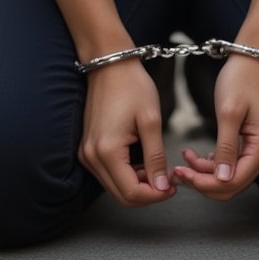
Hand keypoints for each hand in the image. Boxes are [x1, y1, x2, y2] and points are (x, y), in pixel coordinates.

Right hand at [79, 60, 175, 207]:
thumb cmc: (132, 85)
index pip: (132, 193)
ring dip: (136, 184)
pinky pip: (107, 174)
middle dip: (147, 193)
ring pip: (114, 187)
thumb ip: (156, 158)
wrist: (110, 63)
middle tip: (167, 180)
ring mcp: (86, 153)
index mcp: (107, 151)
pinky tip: (140, 160)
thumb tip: (162, 187)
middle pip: (121, 195)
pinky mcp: (87, 148)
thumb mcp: (151, 121)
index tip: (173, 186)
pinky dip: (125, 174)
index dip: (155, 195)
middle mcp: (91, 157)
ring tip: (156, 167)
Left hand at [172, 55, 258, 200]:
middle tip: (179, 171)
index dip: (207, 184)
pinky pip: (236, 163)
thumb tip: (222, 180)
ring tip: (184, 160)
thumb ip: (225, 148)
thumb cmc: (242, 78)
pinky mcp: (257, 142)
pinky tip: (199, 156)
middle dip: (205, 181)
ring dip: (208, 173)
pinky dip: (216, 163)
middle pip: (234, 183)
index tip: (183, 175)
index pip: (235, 181)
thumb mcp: (228, 111)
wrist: (253, 58)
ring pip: (233, 175)